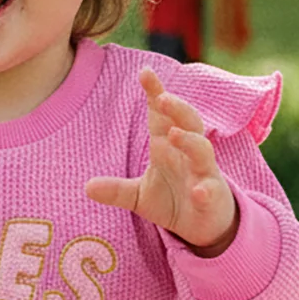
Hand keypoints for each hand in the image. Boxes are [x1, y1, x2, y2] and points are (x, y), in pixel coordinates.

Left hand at [84, 69, 238, 254]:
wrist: (203, 227)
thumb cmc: (173, 200)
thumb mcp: (139, 196)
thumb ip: (116, 189)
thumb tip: (86, 187)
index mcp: (168, 146)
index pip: (161, 114)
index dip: (155, 92)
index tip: (145, 72)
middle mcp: (188, 154)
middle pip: (187, 122)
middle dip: (176, 108)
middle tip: (161, 96)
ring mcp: (203, 174)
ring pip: (202, 150)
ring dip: (190, 140)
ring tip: (173, 134)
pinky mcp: (212, 197)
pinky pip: (210, 190)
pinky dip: (205, 189)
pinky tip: (198, 191)